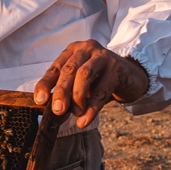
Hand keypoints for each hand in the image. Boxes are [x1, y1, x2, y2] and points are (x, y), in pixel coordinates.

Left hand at [33, 41, 148, 130]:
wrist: (130, 76)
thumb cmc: (99, 79)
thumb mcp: (81, 83)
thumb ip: (68, 93)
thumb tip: (55, 113)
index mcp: (73, 50)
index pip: (55, 68)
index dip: (46, 84)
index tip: (40, 100)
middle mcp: (86, 49)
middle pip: (69, 70)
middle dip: (61, 92)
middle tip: (57, 111)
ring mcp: (103, 56)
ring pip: (84, 75)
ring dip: (77, 97)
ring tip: (75, 114)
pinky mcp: (117, 68)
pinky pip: (102, 90)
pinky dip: (92, 108)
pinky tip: (85, 120)